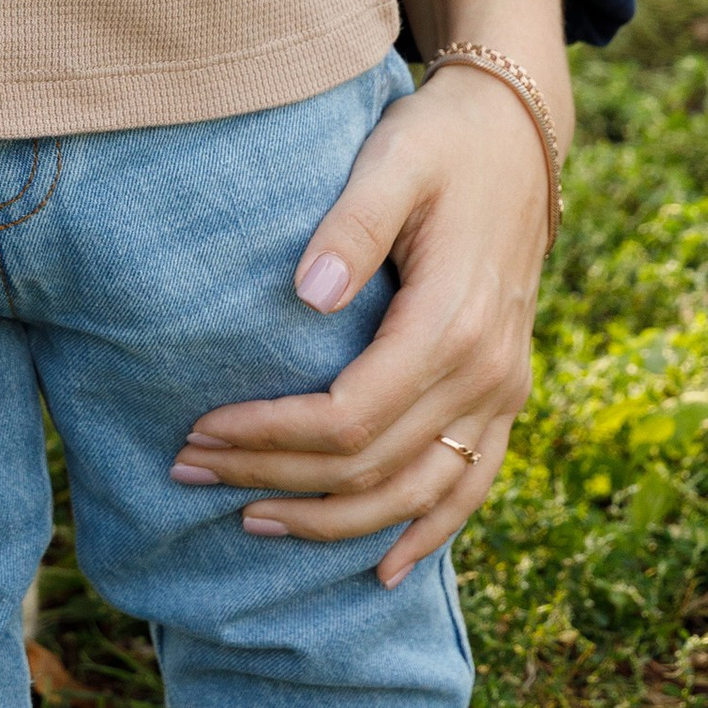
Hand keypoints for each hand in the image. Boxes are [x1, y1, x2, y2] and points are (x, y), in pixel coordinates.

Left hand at [169, 60, 552, 583]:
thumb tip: (307, 294)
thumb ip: (352, 223)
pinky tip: (385, 570)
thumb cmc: (441, 144)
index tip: (199, 428)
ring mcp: (502, 393)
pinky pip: (472, 486)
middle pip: (370, 465)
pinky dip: (429, 534)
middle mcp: (486, 373)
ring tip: (249, 520)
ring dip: (333, 521)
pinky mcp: (505, 396)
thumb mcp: (394, 160)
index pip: (348, 416)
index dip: (269, 435)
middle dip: (273, 477)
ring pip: (417, 494)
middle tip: (189, 470)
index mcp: (452, 323)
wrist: (518, 137)